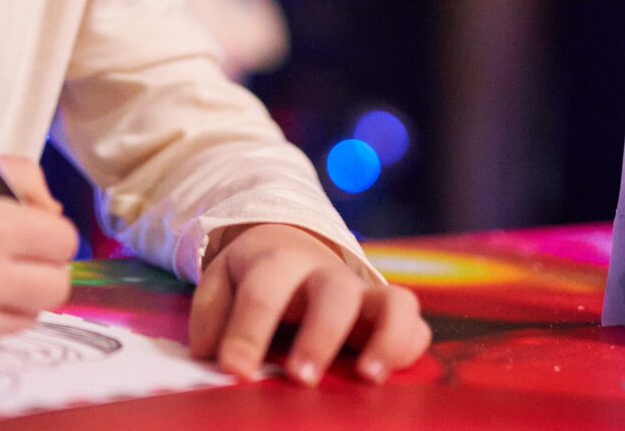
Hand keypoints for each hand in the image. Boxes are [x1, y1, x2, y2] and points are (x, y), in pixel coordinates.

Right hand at [0, 153, 77, 355]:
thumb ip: (22, 177)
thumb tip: (55, 215)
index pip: (63, 238)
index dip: (45, 228)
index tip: (22, 224)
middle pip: (58, 284)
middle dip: (42, 265)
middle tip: (11, 253)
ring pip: (34, 312)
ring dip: (18, 294)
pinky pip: (1, 335)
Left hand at [188, 223, 430, 384]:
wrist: (292, 244)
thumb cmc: (253, 276)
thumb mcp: (222, 282)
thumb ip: (212, 315)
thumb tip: (209, 355)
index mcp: (278, 262)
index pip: (263, 292)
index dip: (248, 331)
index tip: (234, 370)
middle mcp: (327, 274)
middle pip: (333, 293)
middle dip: (319, 336)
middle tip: (300, 378)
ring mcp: (364, 294)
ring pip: (393, 301)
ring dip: (385, 338)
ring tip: (367, 378)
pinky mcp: (390, 314)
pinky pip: (415, 325)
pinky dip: (407, 349)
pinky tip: (385, 378)